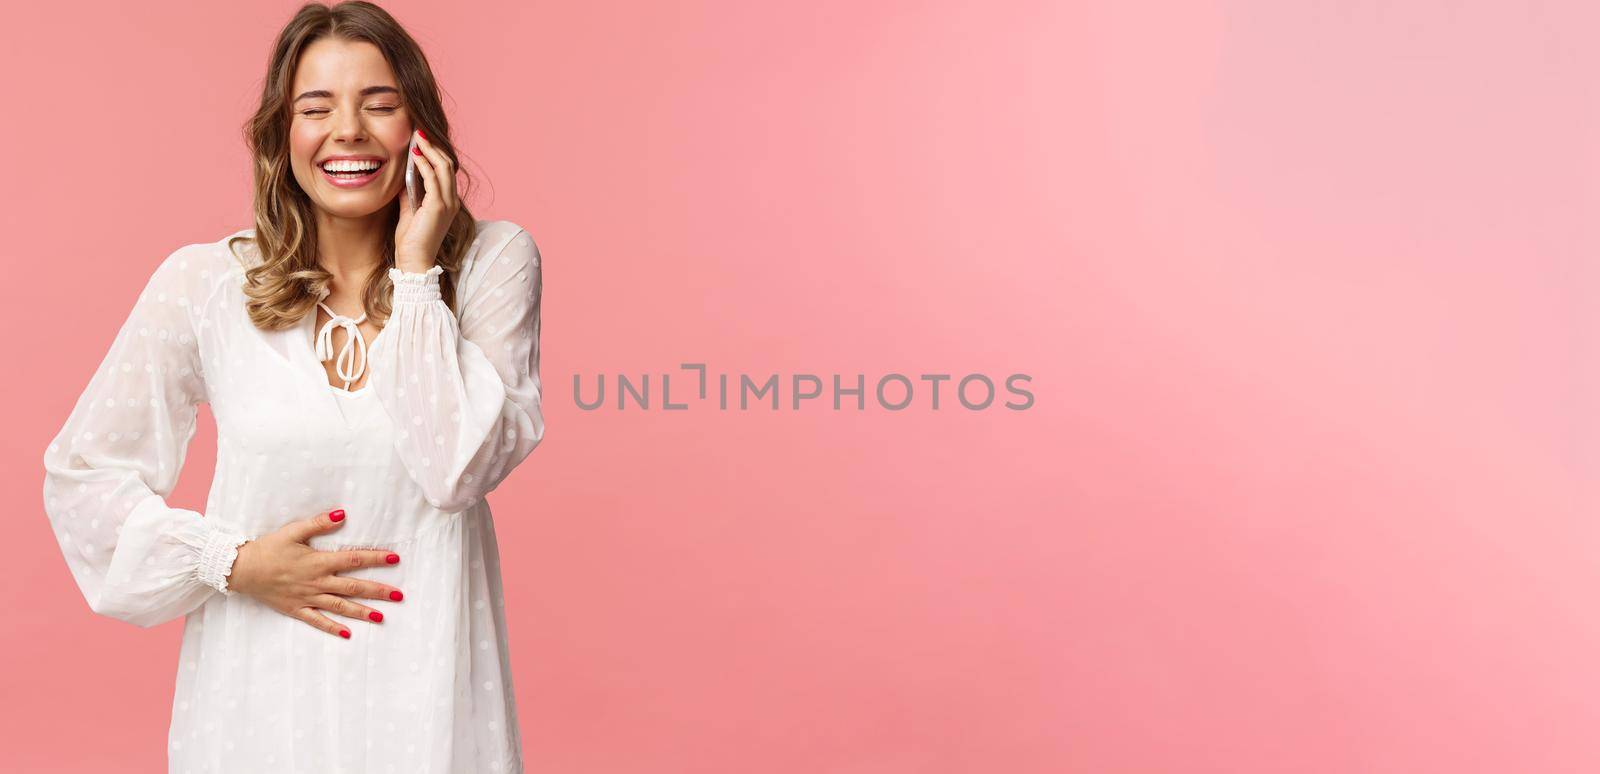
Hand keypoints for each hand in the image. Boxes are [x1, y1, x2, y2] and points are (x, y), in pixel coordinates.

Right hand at [227, 509, 403, 638]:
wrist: (241, 569)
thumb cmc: (268, 548)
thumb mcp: (293, 531)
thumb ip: (319, 523)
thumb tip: (342, 513)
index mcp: (319, 561)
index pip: (354, 559)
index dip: (376, 558)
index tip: (395, 558)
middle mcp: (317, 582)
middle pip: (354, 587)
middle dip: (378, 591)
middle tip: (400, 595)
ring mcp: (308, 598)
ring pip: (341, 606)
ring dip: (362, 612)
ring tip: (382, 617)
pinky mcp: (297, 609)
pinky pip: (318, 621)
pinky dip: (333, 628)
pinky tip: (348, 634)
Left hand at [394, 128, 459, 272]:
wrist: (413, 261)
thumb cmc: (410, 241)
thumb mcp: (409, 211)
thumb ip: (410, 194)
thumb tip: (405, 176)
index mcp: (447, 202)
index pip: (445, 171)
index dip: (434, 153)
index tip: (421, 139)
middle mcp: (451, 201)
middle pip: (448, 165)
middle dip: (433, 146)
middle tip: (419, 132)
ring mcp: (447, 204)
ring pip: (444, 168)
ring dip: (430, 151)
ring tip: (418, 138)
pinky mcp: (438, 207)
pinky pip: (434, 180)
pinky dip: (424, 165)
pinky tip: (415, 156)